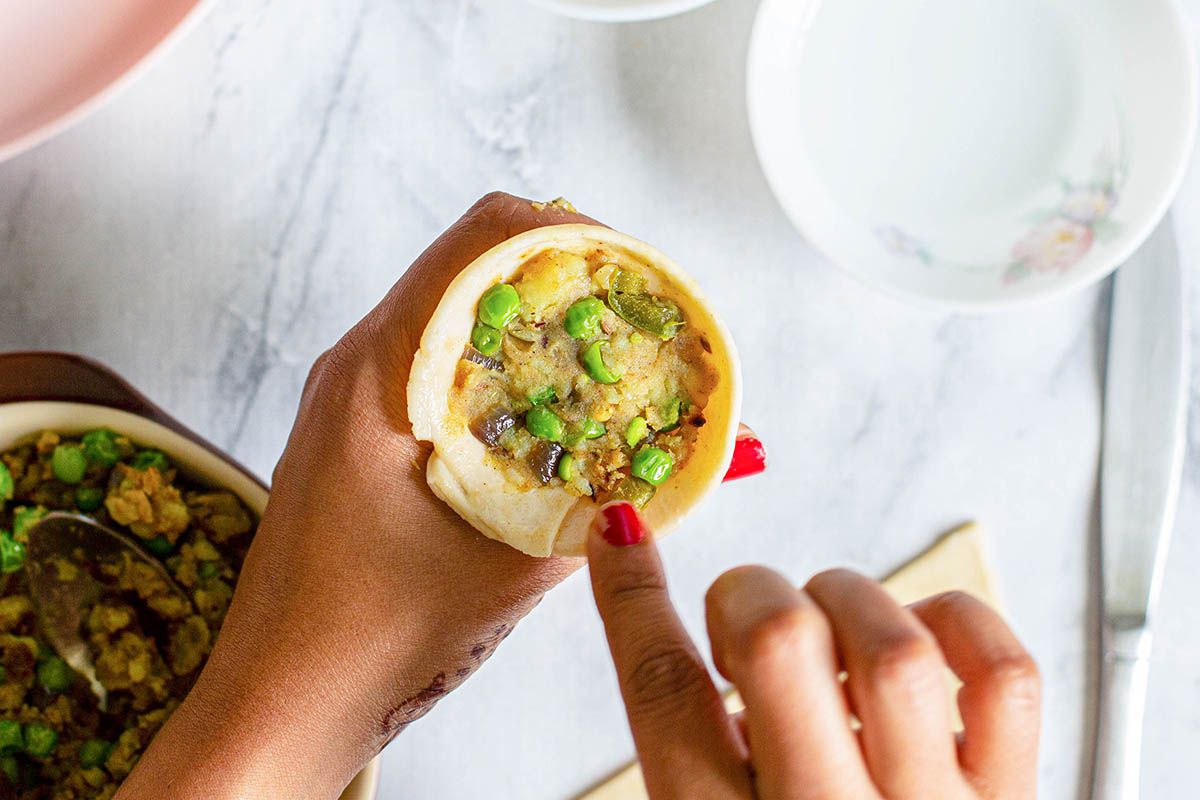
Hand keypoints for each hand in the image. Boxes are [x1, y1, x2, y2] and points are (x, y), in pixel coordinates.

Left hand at [117, 193, 596, 799]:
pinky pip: (439, 363)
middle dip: (566, 275)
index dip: (573, 234)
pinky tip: (549, 412)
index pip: (482, 240)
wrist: (278, 700)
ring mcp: (351, 394)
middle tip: (639, 318)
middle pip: (472, 263)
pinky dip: (502, 368)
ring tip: (607, 361)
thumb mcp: (510, 569)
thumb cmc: (370, 641)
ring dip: (534, 322)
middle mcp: (357, 363)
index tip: (636, 273)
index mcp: (379, 372)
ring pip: (457, 311)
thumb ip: (603, 511)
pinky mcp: (357, 430)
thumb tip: (691, 467)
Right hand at [589, 502, 1041, 799]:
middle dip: (747, 595)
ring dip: (846, 600)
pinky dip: (955, 620)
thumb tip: (685, 648)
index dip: (632, 597)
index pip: (664, 695)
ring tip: (830, 634)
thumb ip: (693, 762)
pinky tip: (919, 637)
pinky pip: (1002, 672)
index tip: (622, 537)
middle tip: (745, 620)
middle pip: (780, 644)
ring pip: (892, 644)